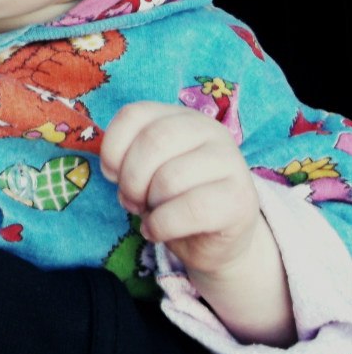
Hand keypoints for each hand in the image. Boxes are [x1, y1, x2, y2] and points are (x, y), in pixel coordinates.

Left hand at [101, 101, 293, 344]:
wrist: (216, 239)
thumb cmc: (172, 199)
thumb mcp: (144, 171)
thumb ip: (126, 158)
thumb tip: (112, 169)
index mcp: (180, 117)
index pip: (134, 114)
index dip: (112, 148)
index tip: (113, 174)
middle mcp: (209, 130)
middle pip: (153, 141)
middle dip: (131, 179)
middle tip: (132, 200)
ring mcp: (230, 162)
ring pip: (170, 178)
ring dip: (149, 205)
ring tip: (152, 213)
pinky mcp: (241, 199)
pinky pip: (190, 210)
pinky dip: (162, 226)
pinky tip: (159, 231)